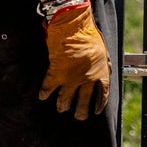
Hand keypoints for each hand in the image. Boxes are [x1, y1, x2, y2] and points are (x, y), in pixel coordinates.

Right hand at [39, 2, 109, 120]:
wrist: (74, 29)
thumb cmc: (90, 36)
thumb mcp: (103, 51)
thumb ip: (103, 64)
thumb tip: (105, 71)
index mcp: (100, 73)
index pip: (102, 94)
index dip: (99, 104)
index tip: (96, 111)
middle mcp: (86, 79)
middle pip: (84, 101)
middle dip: (81, 111)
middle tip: (79, 117)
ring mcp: (71, 78)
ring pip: (66, 98)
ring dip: (63, 105)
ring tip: (62, 108)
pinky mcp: (56, 74)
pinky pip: (49, 88)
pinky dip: (44, 93)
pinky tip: (42, 97)